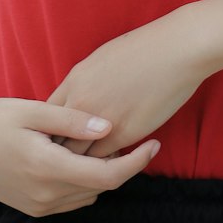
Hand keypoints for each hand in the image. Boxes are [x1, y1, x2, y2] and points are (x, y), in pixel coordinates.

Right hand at [0, 93, 159, 216]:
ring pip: (88, 195)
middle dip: (125, 165)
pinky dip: (85, 182)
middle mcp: (45, 194)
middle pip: (101, 187)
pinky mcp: (32, 207)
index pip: (107, 175)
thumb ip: (71, 119)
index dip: (136, 162)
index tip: (154, 144)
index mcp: (47, 168)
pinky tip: (85, 156)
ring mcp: (38, 205)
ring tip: (114, 143)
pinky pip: (71, 200)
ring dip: (105, 174)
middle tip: (139, 136)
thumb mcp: (31, 109)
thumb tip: (109, 126)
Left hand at [47, 9, 207, 158]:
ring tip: (83, 173)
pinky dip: (103, 168)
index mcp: (74, 81)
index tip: (57, 143)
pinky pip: (103, 161)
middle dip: (58, 154)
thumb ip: (84, 84)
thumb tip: (78, 98)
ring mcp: (100, 120)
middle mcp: (80, 102)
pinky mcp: (123, 134)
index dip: (50, 134)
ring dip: (80, 165)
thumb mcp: (102, 60)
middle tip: (62, 166)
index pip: (47, 119)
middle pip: (56, 141)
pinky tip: (108, 169)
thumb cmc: (143, 49)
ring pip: (77, 156)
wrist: (175, 49)